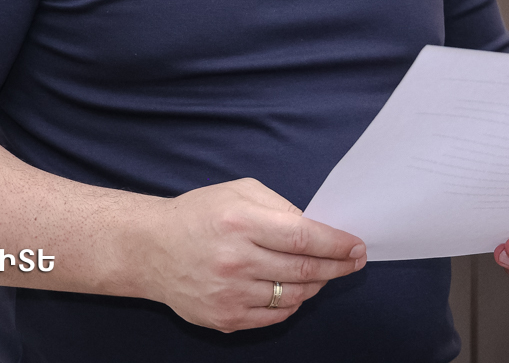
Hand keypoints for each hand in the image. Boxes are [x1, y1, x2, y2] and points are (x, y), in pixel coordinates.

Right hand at [136, 178, 366, 331]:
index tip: (357, 247)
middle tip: (354, 263)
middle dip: (337, 267)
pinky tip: (296, 289)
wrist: (151, 249)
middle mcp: (237, 260)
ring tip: (324, 274)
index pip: (305, 238)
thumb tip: (315, 228)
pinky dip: (292, 303)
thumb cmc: (199, 214)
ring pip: (293, 296)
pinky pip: (274, 316)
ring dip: (316, 285)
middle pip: (305, 270)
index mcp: (242, 222)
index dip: (337, 244)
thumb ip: (279, 206)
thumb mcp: (239, 191)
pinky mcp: (225, 318)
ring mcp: (230, 294)